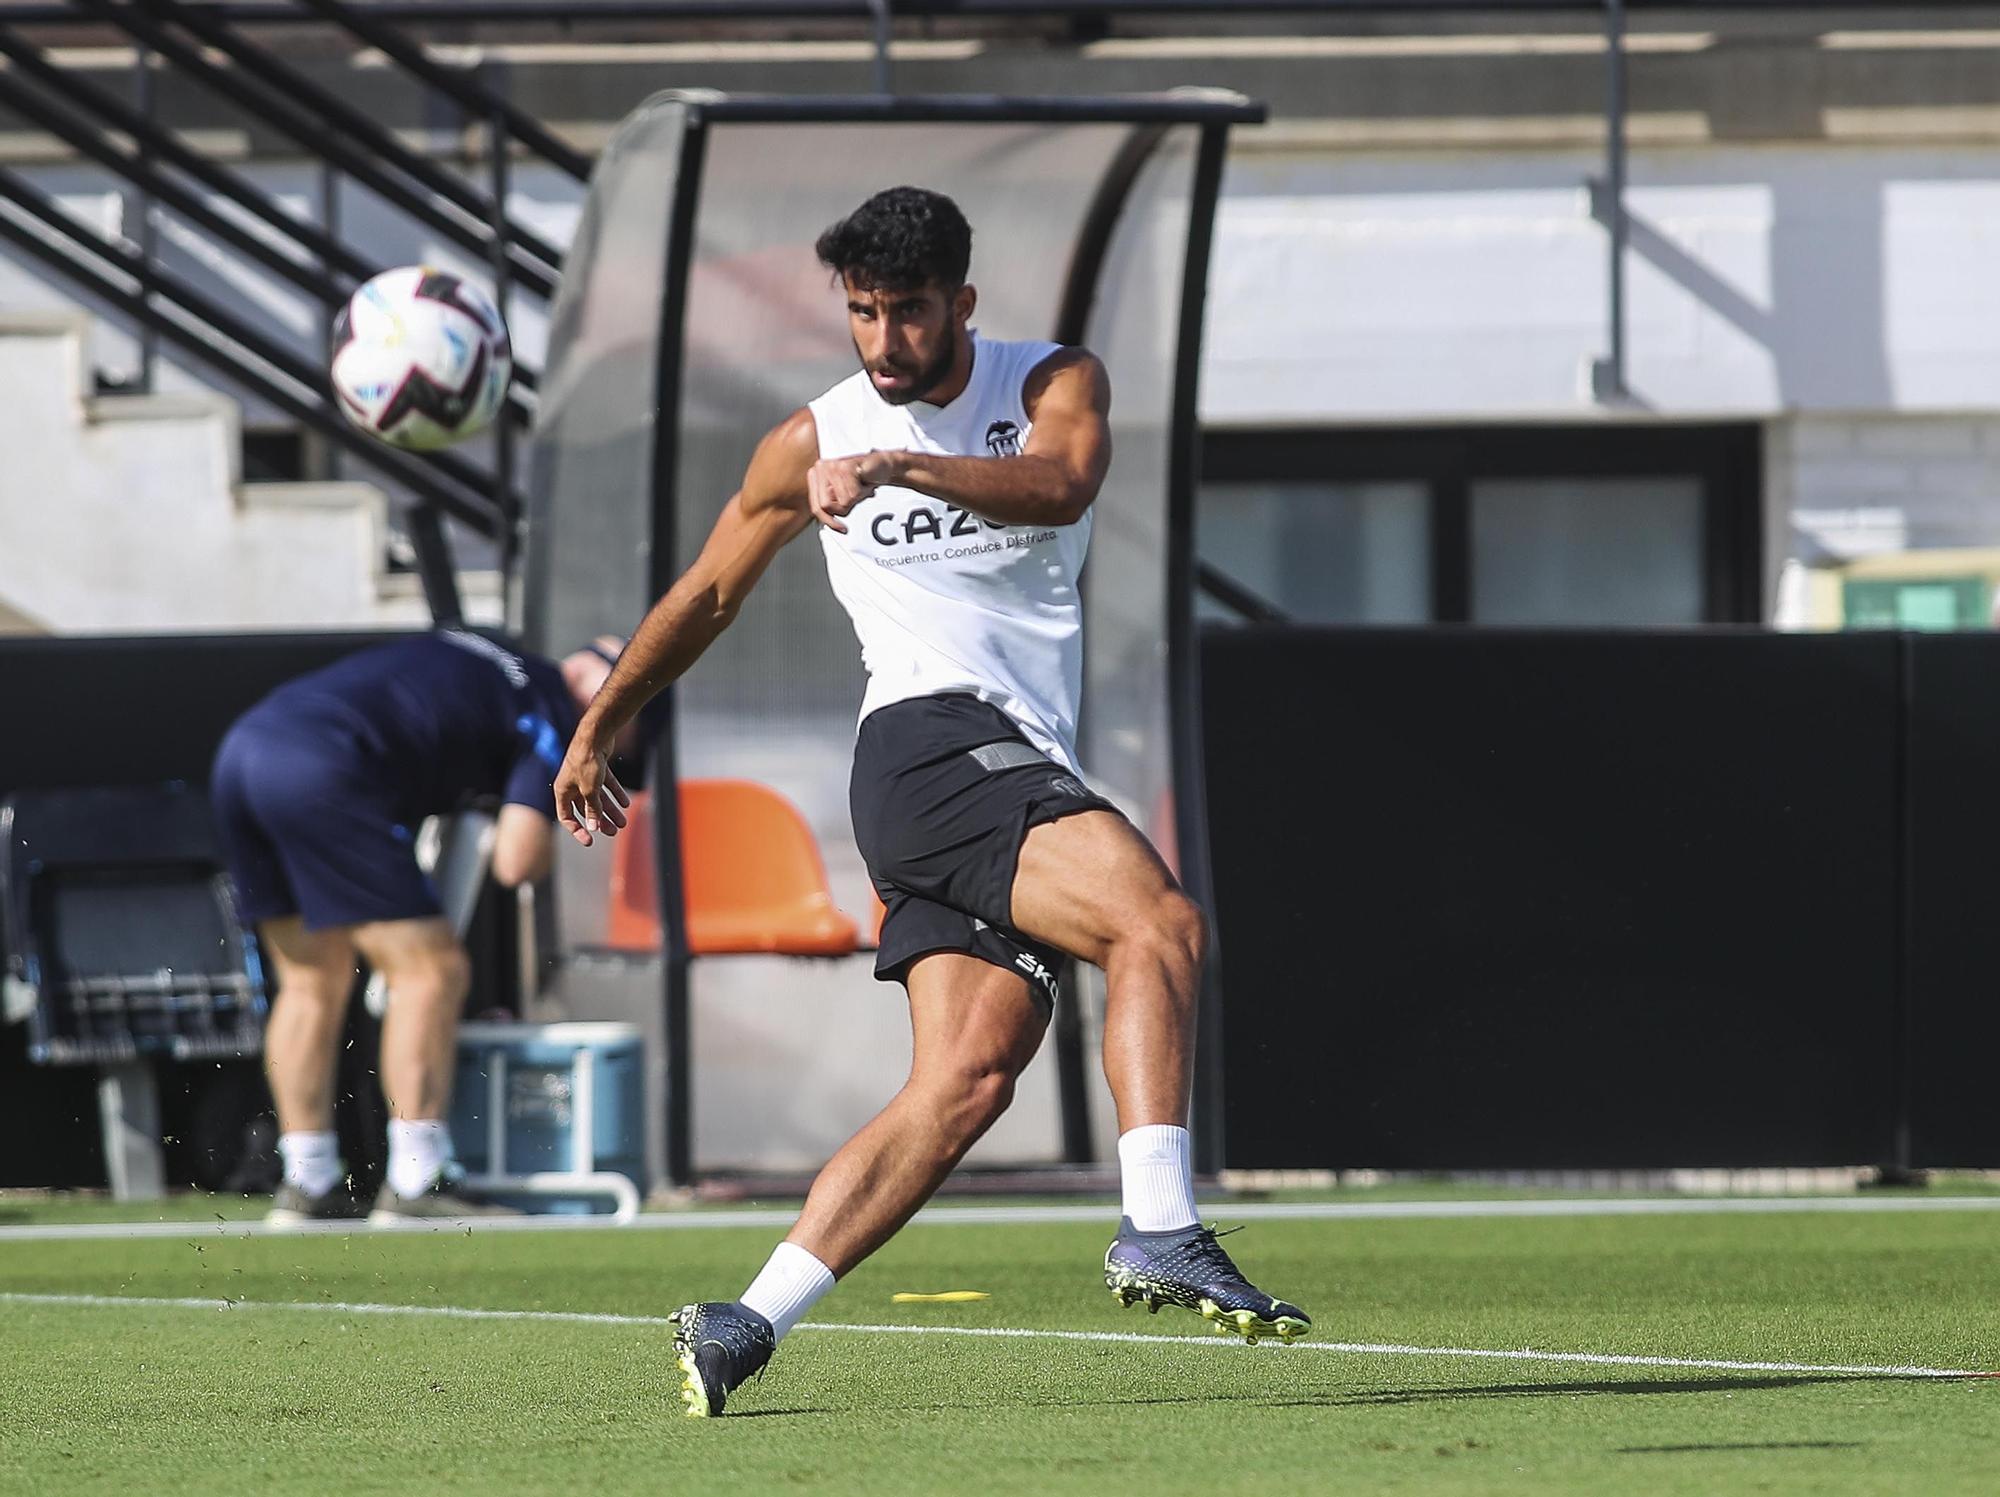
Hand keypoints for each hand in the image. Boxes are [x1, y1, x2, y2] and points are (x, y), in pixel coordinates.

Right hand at [554, 731, 630, 847]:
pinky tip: (626, 803)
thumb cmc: (586, 761)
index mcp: (562, 791)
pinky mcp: (596, 768)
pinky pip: (606, 785)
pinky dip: (615, 793)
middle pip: (586, 808)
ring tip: (623, 821)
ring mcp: (584, 776)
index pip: (566, 816)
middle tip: (614, 831)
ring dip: (610, 810)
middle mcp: (571, 784)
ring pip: (598, 797)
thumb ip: (592, 809)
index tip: (590, 841)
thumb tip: (593, 827)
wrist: (595, 734)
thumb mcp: (589, 790)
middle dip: (600, 820)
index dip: (577, 830)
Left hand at [807, 450, 903, 532]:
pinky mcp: (845, 466)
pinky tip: (864, 484)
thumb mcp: (843, 496)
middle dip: (844, 509)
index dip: (828, 521)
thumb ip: (831, 506)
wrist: (880, 465)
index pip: (816, 507)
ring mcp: (832, 466)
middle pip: (826, 506)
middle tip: (854, 501)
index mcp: (815, 475)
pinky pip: (853, 494)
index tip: (840, 527)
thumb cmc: (861, 480)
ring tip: (860, 488)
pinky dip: (863, 492)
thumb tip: (828, 521)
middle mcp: (820, 468)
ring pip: (842, 501)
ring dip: (857, 498)